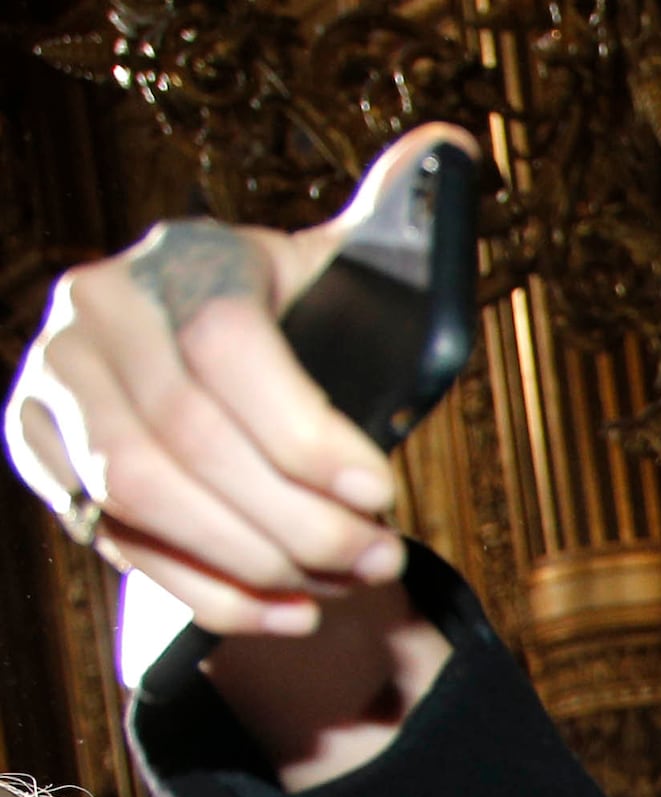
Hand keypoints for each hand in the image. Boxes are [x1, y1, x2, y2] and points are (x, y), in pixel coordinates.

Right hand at [2, 132, 480, 633]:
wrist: (194, 359)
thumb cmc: (292, 320)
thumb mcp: (338, 269)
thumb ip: (396, 226)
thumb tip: (451, 150)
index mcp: (181, 255)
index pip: (231, 346)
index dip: (309, 435)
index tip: (383, 496)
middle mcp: (97, 309)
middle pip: (186, 435)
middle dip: (294, 519)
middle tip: (377, 561)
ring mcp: (53, 381)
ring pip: (139, 493)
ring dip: (250, 558)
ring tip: (335, 587)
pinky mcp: (38, 453)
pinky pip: (115, 540)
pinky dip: (207, 590)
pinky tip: (282, 614)